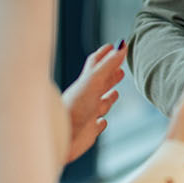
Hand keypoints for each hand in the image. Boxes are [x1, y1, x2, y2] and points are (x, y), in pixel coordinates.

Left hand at [61, 40, 126, 162]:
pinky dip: (102, 122)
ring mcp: (87, 114)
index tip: (114, 46)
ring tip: (116, 93)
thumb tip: (122, 44)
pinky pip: (98, 125)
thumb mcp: (94, 81)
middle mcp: (86, 97)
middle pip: (101, 83)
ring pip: (100, 103)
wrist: (61, 137)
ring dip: (108, 98)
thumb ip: (108, 65)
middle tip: (121, 69)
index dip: (105, 55)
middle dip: (111, 76)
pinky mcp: (89, 131)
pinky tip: (103, 122)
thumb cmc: (74, 107)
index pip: (96, 64)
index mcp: (85, 83)